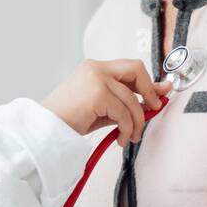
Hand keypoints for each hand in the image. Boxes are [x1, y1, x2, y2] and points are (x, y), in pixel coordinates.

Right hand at [40, 59, 171, 147]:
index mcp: (94, 68)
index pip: (130, 68)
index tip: (161, 93)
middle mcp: (96, 68)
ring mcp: (96, 79)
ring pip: (132, 99)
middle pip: (136, 69)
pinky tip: (119, 138)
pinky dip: (127, 128)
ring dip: (136, 122)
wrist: (45, 130)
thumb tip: (156, 99)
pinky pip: (124, 112)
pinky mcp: (97, 93)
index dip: (148, 82)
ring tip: (129, 136)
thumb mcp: (102, 109)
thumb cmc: (69, 121)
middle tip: (153, 110)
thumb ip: (126, 101)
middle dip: (149, 91)